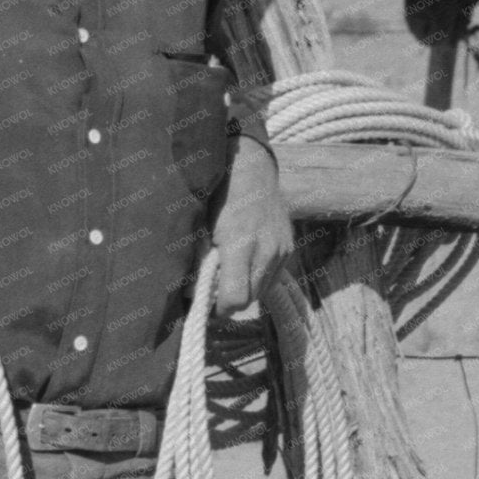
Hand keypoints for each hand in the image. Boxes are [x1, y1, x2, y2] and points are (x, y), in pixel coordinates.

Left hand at [210, 137, 294, 315]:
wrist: (252, 170)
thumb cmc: (218, 196)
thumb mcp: (201, 226)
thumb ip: (197, 261)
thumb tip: (188, 293)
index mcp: (240, 242)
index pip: (236, 298)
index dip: (219, 308)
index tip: (206, 305)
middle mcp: (267, 249)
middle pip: (250, 299)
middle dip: (230, 299)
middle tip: (214, 289)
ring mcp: (282, 250)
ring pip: (262, 291)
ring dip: (245, 289)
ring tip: (230, 272)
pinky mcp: (289, 248)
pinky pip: (272, 277)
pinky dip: (257, 277)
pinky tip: (245, 261)